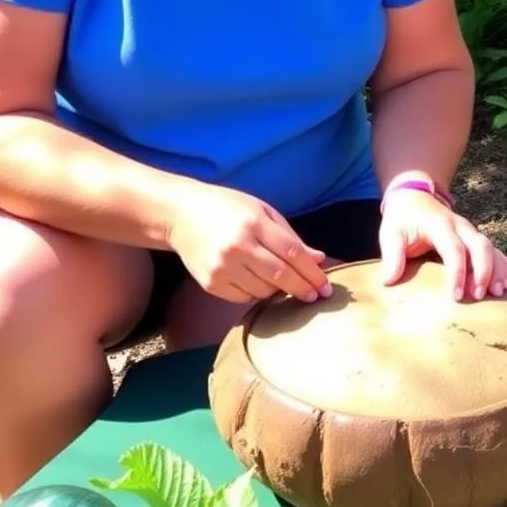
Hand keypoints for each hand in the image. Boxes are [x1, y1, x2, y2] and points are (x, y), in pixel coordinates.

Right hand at [166, 183, 330, 304]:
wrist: (181, 215)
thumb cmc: (228, 208)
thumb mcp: (262, 211)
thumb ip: (290, 236)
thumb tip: (318, 259)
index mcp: (254, 224)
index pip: (292, 253)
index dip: (312, 272)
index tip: (325, 286)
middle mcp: (238, 247)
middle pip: (281, 276)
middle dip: (303, 288)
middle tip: (317, 296)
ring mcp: (222, 267)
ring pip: (263, 291)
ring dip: (280, 291)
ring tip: (286, 284)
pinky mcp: (210, 283)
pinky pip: (244, 297)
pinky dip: (257, 293)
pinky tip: (259, 283)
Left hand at [378, 190, 506, 300]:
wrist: (414, 197)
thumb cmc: (402, 218)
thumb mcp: (390, 232)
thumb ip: (392, 255)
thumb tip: (389, 281)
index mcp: (439, 225)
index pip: (453, 248)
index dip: (457, 272)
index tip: (455, 296)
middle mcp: (460, 226)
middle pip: (480, 246)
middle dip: (483, 271)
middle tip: (477, 296)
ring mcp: (470, 231)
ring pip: (491, 248)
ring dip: (497, 270)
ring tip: (498, 293)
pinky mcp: (475, 238)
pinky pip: (495, 250)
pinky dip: (503, 265)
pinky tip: (506, 284)